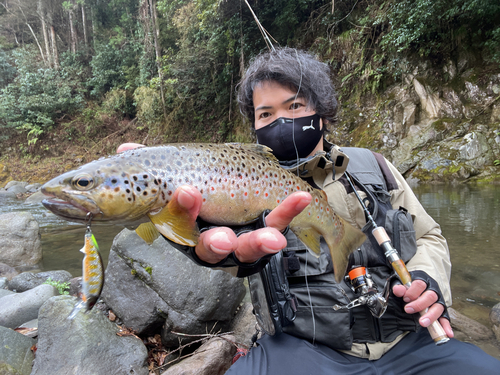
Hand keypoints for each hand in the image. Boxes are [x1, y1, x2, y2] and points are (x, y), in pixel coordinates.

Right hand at [116, 143, 311, 263]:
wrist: (233, 195)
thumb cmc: (197, 190)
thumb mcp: (173, 175)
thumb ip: (153, 163)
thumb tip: (124, 146)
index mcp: (185, 227)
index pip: (179, 225)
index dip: (182, 212)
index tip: (187, 192)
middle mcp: (210, 239)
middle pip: (210, 248)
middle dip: (214, 243)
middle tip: (222, 239)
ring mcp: (240, 239)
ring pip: (247, 248)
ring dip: (258, 243)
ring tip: (273, 239)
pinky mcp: (266, 230)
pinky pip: (278, 224)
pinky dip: (290, 210)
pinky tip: (302, 197)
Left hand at [393, 281, 453, 337]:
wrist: (415, 288)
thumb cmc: (408, 286)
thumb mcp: (402, 283)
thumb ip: (399, 287)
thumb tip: (398, 290)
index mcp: (423, 280)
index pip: (420, 284)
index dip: (412, 291)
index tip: (405, 298)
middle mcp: (433, 289)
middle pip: (430, 296)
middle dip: (419, 304)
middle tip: (408, 309)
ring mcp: (439, 300)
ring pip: (438, 307)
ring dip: (431, 316)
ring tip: (422, 323)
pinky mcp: (442, 311)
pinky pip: (445, 318)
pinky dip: (446, 326)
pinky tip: (447, 333)